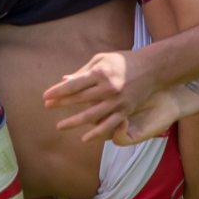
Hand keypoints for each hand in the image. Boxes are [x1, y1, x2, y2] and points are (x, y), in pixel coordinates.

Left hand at [44, 50, 171, 143]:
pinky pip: (109, 125)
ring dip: (74, 121)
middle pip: (79, 99)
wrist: (152, 68)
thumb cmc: (123, 61)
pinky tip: (84, 138)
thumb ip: (83, 71)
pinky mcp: (125, 111)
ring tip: (60, 126)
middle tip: (46, 107)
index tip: (45, 96)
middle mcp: (108, 88)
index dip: (58, 91)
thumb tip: (64, 80)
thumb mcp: (102, 59)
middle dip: (61, 104)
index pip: (74, 85)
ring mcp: (117, 101)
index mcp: (101, 73)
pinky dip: (96, 133)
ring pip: (91, 115)